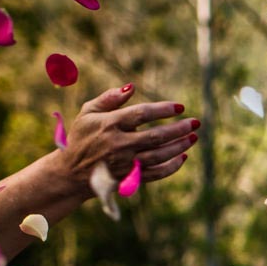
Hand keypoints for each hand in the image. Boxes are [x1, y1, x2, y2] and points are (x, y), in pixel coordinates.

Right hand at [56, 86, 197, 198]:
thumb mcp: (88, 112)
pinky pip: (156, 173)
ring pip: (159, 155)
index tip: (180, 107)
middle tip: (195, 123)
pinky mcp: (129, 178)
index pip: (141, 114)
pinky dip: (172, 166)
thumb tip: (132, 86)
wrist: (71, 172)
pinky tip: (182, 156)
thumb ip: (110, 98)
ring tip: (193, 137)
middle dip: (178, 129)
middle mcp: (118, 144)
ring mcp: (125, 163)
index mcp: (109, 124)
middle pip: (155, 136)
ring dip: (179, 146)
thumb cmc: (82, 136)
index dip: (163, 109)